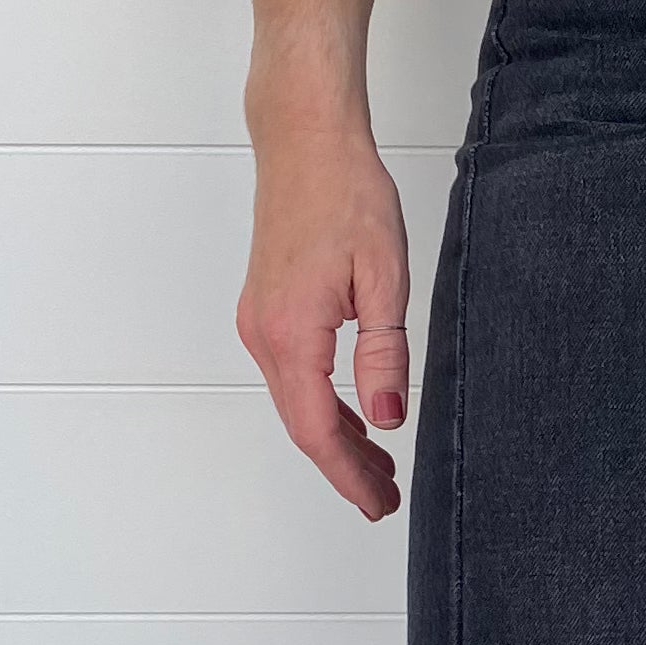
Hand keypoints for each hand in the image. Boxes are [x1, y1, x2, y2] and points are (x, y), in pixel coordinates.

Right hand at [235, 103, 412, 521]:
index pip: (318, 429)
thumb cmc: (345, 193)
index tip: (378, 504)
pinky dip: (322, 403)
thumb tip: (387, 419)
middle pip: (302, 424)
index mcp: (292, 333)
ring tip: (378, 465)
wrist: (304, 140)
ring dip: (334, 436)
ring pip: (296, 401)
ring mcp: (259, 321)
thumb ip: (383, 353)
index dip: (348, 474)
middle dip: (343, 466)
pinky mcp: (265, 308)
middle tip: (385, 497)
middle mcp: (264, 333)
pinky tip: (353, 414)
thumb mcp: (383, 276)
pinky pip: (291, 375)